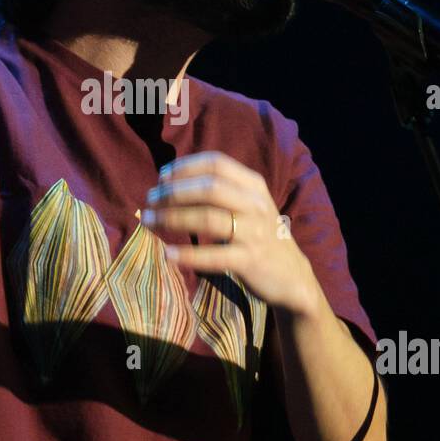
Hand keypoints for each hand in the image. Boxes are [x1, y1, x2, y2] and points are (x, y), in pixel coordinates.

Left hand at [141, 151, 319, 315]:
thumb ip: (221, 191)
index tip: (161, 177)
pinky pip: (214, 256)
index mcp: (253, 185)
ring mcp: (254, 232)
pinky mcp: (250, 260)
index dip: (185, 167)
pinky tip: (168, 254)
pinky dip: (189, 255)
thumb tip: (171, 181)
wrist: (292, 276)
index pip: (216, 164)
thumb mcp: (249, 205)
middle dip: (174, 192)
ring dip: (172, 218)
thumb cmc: (259, 235)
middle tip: (149, 200)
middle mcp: (255, 204)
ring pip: (208, 218)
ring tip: (148, 221)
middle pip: (210, 188)